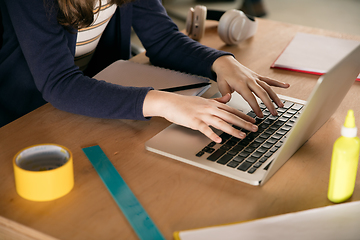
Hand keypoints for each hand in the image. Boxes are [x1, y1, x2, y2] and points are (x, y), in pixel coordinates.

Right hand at [143, 90, 257, 142]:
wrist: (170, 102)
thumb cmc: (186, 103)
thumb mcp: (204, 100)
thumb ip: (218, 100)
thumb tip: (228, 97)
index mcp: (213, 104)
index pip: (232, 110)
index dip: (244, 116)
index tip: (254, 121)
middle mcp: (210, 108)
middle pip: (230, 116)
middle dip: (244, 123)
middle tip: (255, 129)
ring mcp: (202, 115)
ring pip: (221, 122)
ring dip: (232, 130)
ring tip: (242, 136)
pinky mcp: (194, 121)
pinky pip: (204, 129)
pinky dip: (212, 134)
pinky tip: (219, 140)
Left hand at [212, 55, 289, 117]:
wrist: (226, 63)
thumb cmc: (223, 75)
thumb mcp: (221, 85)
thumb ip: (225, 94)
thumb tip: (228, 100)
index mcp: (240, 84)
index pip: (250, 97)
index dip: (256, 107)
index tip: (260, 115)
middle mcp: (250, 80)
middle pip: (262, 93)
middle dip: (269, 104)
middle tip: (274, 114)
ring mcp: (255, 78)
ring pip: (267, 87)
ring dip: (275, 97)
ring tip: (281, 106)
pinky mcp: (257, 76)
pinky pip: (269, 80)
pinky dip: (278, 83)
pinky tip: (287, 86)